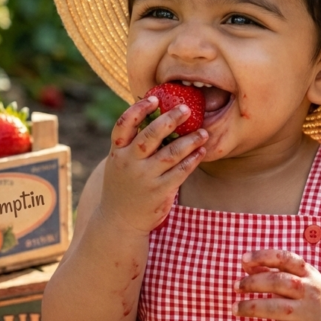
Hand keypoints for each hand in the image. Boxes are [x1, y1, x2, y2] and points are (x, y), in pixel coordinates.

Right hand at [101, 95, 207, 234]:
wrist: (119, 221)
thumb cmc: (122, 187)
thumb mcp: (118, 164)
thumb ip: (130, 145)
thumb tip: (152, 119)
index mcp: (117, 152)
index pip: (124, 124)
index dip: (138, 109)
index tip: (154, 99)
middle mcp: (129, 163)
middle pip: (150, 135)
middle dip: (169, 120)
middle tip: (186, 109)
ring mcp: (145, 177)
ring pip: (170, 153)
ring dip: (189, 141)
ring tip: (203, 132)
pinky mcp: (160, 191)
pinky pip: (180, 172)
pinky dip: (192, 160)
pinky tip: (201, 152)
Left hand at [232, 249, 320, 320]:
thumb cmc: (306, 298)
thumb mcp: (298, 280)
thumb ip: (273, 271)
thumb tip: (245, 264)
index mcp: (308, 274)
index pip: (285, 259)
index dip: (263, 256)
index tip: (244, 260)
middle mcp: (309, 292)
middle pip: (278, 282)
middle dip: (253, 283)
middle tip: (236, 286)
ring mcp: (305, 314)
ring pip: (275, 308)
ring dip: (250, 307)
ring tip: (234, 308)